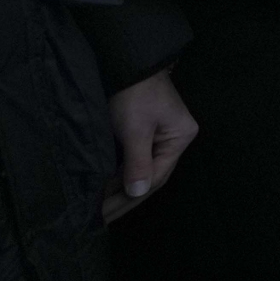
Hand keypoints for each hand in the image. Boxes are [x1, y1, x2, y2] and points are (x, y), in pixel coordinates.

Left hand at [102, 68, 196, 221]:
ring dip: (121, 187)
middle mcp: (174, 139)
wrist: (128, 63)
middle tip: (99, 217)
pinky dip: (120, 174)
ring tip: (100, 207)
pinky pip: (135, 160)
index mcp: (180, 138)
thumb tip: (137, 193)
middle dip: (125, 197)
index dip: (131, 198)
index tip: (106, 214)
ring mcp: (161, 135)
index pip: (157, 177)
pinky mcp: (147, 132)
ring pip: (142, 170)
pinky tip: (106, 187)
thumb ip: (137, 164)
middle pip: (151, 176)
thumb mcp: (135, 130)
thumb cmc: (135, 94)